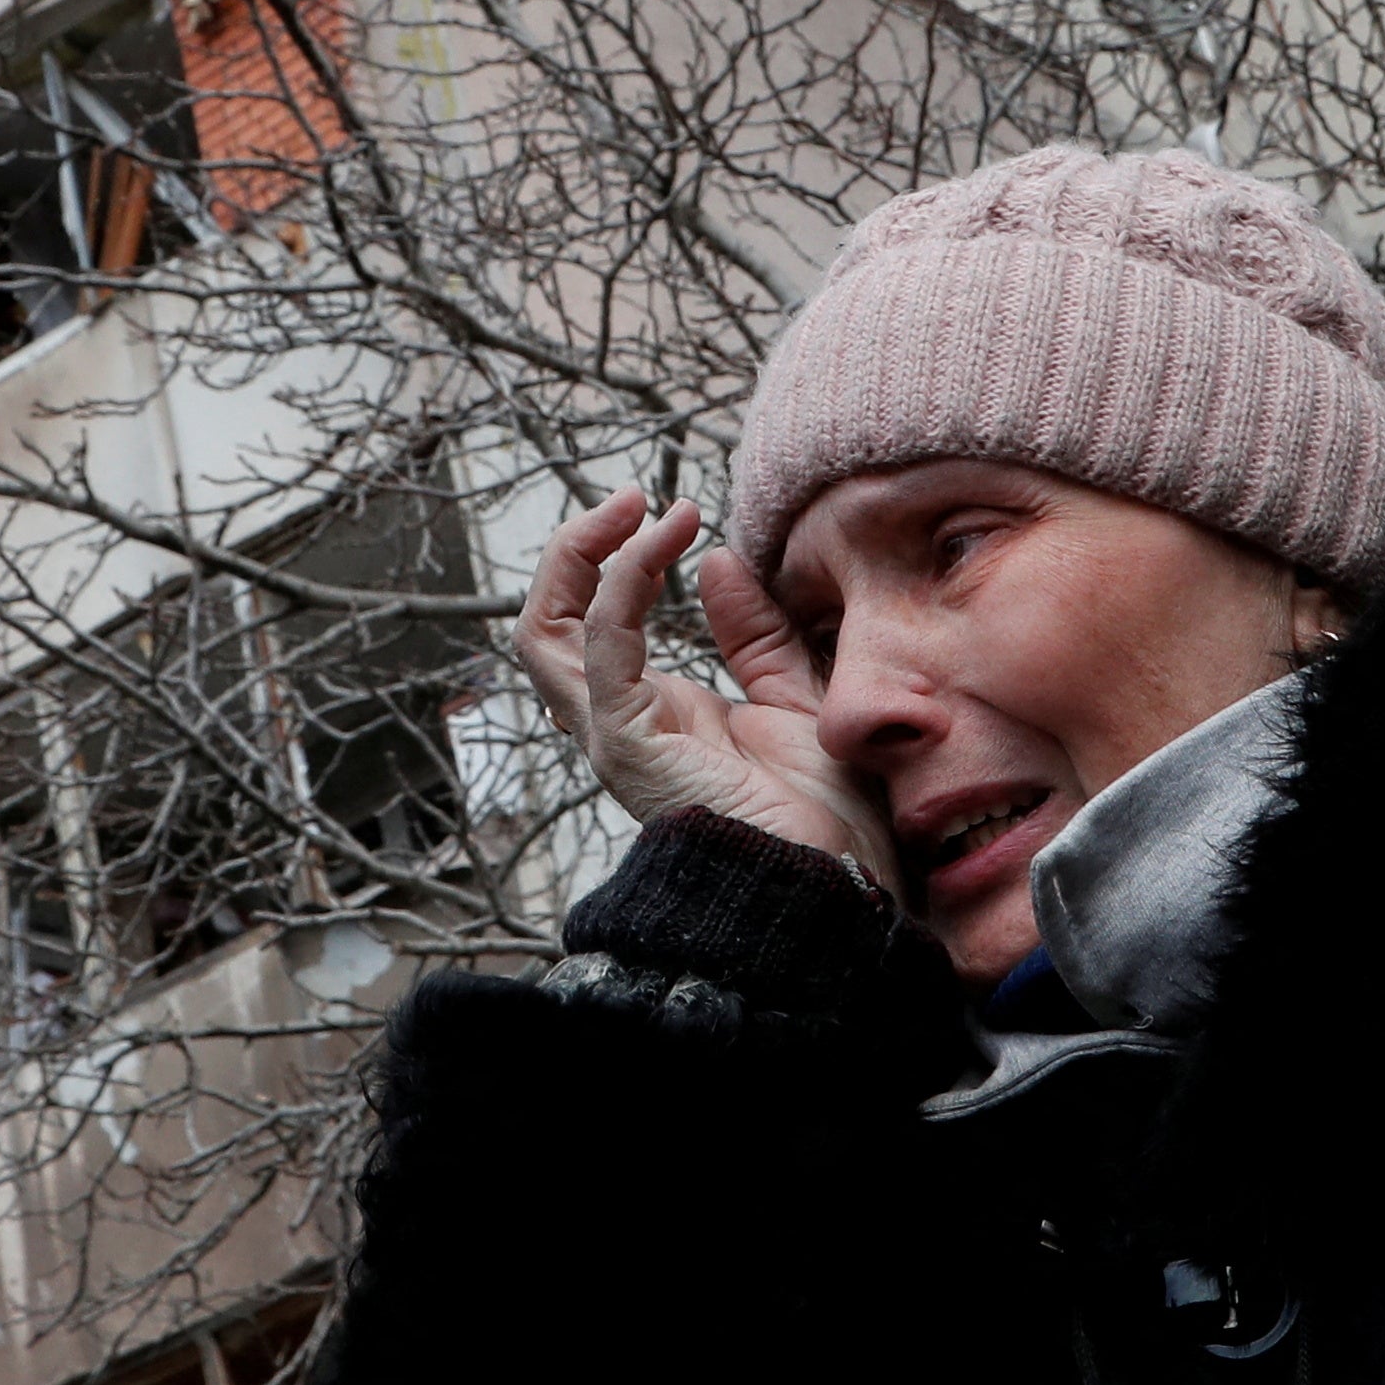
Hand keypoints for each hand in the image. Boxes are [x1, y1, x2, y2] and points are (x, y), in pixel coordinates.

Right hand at [513, 490, 896, 894]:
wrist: (841, 885)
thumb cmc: (823, 818)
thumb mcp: (795, 698)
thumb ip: (754, 636)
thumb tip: (716, 561)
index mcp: (653, 713)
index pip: (588, 626)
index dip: (615, 560)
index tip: (675, 514)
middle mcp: (619, 724)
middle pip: (545, 626)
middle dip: (575, 549)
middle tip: (635, 499)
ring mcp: (614, 739)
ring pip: (542, 635)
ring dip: (582, 556)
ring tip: (638, 507)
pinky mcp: (629, 747)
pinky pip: (599, 652)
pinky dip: (621, 586)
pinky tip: (662, 547)